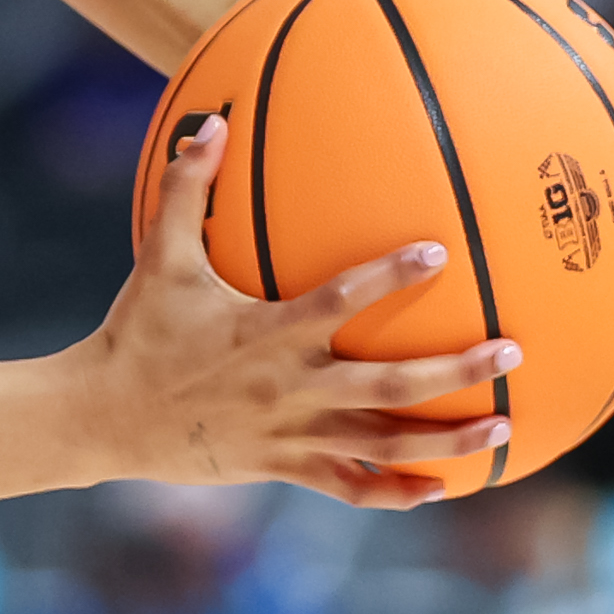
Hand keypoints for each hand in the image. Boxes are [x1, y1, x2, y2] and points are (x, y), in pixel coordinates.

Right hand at [74, 116, 518, 507]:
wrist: (102, 416)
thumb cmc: (136, 331)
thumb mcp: (159, 257)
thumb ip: (185, 189)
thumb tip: (207, 122)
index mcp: (268, 332)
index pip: (339, 300)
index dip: (389, 277)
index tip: (438, 255)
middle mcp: (292, 385)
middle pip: (390, 384)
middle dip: (456, 370)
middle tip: (510, 351)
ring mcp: (292, 432)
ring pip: (384, 442)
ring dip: (447, 439)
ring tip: (503, 428)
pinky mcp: (283, 466)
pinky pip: (350, 487)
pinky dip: (395, 491)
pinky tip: (437, 489)